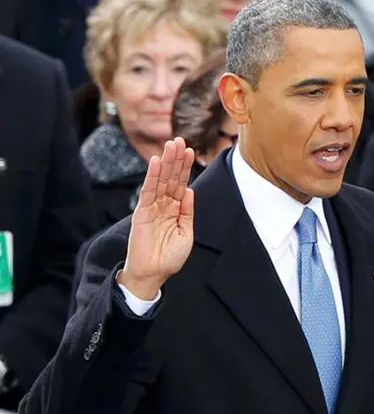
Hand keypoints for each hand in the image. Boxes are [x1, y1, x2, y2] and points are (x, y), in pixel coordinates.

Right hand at [118, 138, 195, 299]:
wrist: (153, 274)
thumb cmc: (169, 257)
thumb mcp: (186, 233)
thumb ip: (187, 212)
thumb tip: (189, 191)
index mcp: (176, 209)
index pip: (181, 184)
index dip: (185, 168)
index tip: (191, 151)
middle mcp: (163, 205)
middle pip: (171, 177)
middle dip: (176, 159)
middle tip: (180, 140)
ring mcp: (152, 207)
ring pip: (160, 180)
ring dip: (166, 162)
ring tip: (171, 144)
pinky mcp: (141, 212)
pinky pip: (148, 191)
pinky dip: (152, 176)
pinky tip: (156, 162)